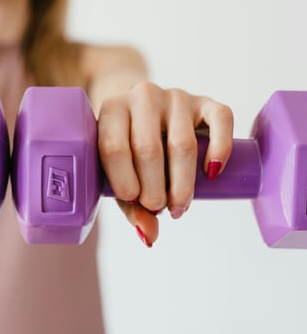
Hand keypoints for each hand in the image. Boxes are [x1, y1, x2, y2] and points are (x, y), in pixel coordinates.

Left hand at [97, 81, 233, 246]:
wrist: (143, 106)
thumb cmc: (128, 144)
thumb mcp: (120, 169)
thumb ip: (130, 203)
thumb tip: (149, 237)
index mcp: (112, 109)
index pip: (113, 147)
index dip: (123, 181)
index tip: (134, 202)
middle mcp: (142, 96)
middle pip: (148, 149)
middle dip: (154, 188)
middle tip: (158, 208)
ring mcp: (175, 97)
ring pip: (182, 142)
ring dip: (183, 183)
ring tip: (179, 206)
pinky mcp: (205, 102)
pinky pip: (220, 119)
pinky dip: (219, 149)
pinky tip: (212, 173)